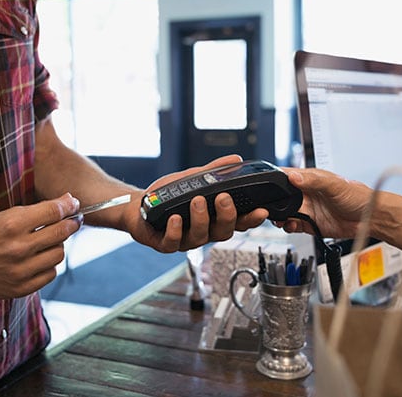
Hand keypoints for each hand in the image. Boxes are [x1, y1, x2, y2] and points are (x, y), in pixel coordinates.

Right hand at [0, 193, 81, 299]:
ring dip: (57, 245)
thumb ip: (36, 210)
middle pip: (61, 233)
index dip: (69, 205)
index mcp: (11, 225)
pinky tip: (39, 258)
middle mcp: (17, 248)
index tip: (73, 204)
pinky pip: (50, 274)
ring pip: (58, 254)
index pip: (54, 212)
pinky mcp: (21, 288)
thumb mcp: (4, 216)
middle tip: (72, 220)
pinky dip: (49, 264)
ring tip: (48, 241)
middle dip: (71, 223)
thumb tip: (67, 201)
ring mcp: (20, 271)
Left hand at [125, 155, 267, 252]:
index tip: (261, 210)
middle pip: (224, 232)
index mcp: (215, 219)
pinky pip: (173, 243)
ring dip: (201, 218)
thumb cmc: (169, 195)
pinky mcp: (166, 244)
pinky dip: (176, 231)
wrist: (140, 204)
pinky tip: (176, 218)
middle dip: (227, 216)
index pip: (239, 221)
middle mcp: (204, 231)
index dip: (251, 219)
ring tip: (196, 200)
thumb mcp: (194, 179)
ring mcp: (186, 240)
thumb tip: (236, 159)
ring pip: (200, 238)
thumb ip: (215, 171)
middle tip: (223, 198)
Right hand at [272, 167, 372, 238]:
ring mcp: (308, 209)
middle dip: (273, 201)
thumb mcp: (335, 185)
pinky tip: (291, 225)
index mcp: (310, 179)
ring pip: (284, 212)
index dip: (275, 179)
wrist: (369, 218)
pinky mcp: (310, 224)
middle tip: (270, 207)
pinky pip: (293, 225)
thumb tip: (294, 176)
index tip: (266, 185)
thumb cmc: (357, 196)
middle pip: (282, 196)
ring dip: (279, 216)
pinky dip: (288, 227)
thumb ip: (313, 181)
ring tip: (280, 218)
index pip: (287, 176)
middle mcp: (306, 194)